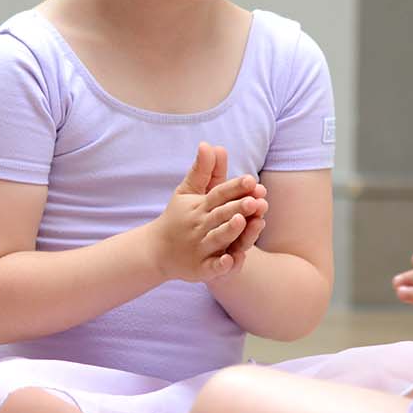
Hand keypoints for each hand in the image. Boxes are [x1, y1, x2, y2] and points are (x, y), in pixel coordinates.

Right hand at [146, 142, 266, 283]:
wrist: (156, 250)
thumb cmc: (178, 217)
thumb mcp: (188, 192)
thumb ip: (203, 171)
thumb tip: (209, 144)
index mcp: (199, 207)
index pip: (218, 194)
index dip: (234, 187)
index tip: (250, 179)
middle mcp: (199, 226)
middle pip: (220, 215)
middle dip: (237, 207)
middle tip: (255, 200)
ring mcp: (199, 248)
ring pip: (217, 238)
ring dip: (229, 231)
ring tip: (242, 221)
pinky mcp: (199, 268)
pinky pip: (211, 267)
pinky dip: (220, 265)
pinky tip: (231, 260)